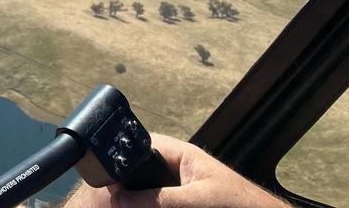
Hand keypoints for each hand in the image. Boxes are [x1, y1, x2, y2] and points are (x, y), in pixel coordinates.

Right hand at [60, 133, 288, 207]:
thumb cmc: (242, 204)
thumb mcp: (198, 199)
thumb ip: (159, 198)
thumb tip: (121, 198)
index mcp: (181, 155)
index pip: (140, 147)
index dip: (121, 160)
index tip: (106, 179)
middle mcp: (177, 169)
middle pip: (138, 172)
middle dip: (124, 186)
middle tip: (113, 199)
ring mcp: (179, 189)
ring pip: (146, 191)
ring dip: (135, 198)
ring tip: (120, 205)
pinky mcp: (182, 202)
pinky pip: (157, 201)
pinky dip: (146, 205)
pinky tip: (135, 207)